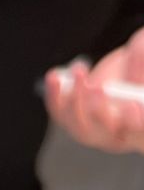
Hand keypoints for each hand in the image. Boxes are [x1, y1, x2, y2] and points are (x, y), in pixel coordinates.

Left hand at [45, 30, 143, 152]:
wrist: (125, 74)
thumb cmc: (141, 70)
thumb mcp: (142, 63)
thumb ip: (142, 61)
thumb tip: (137, 54)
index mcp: (140, 128)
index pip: (137, 130)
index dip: (133, 121)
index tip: (130, 105)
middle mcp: (116, 135)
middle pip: (104, 133)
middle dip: (99, 112)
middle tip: (98, 89)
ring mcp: (91, 131)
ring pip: (80, 126)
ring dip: (76, 99)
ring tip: (80, 71)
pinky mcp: (72, 119)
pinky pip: (60, 114)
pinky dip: (55, 95)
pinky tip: (54, 76)